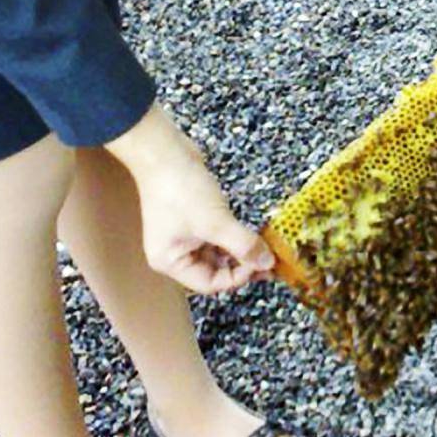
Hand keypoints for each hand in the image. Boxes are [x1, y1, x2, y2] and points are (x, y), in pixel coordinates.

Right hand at [105, 106, 274, 294]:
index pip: (209, 283)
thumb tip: (268, 264)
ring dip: (240, 250)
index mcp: (171, 262)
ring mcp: (183, 236)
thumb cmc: (183, 191)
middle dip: (242, 265)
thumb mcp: (216, 222)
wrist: (165, 153)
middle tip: (271, 259)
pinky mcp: (193, 218)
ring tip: (266, 247)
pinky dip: (234, 236)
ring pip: (218, 252)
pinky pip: (217, 235)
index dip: (237, 277)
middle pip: (214, 270)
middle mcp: (174, 254)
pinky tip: (251, 232)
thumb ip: (243, 245)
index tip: (262, 263)